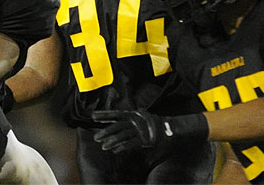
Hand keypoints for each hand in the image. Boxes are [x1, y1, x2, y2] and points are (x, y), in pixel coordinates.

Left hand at [91, 110, 207, 153]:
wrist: (171, 129)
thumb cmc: (153, 126)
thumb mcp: (139, 122)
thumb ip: (128, 124)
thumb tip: (114, 131)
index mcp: (132, 114)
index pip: (115, 114)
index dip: (103, 114)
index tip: (92, 116)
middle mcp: (135, 120)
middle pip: (117, 126)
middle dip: (105, 131)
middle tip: (96, 138)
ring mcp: (140, 129)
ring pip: (123, 135)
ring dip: (112, 141)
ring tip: (103, 146)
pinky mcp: (145, 139)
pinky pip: (132, 143)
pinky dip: (123, 147)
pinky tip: (115, 151)